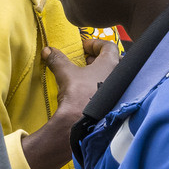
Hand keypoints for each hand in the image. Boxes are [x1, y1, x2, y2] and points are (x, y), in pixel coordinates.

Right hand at [21, 41, 122, 168]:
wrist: (82, 124)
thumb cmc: (79, 95)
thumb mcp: (66, 74)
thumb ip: (58, 60)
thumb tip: (48, 50)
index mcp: (112, 63)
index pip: (108, 45)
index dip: (94, 44)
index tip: (83, 47)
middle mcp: (121, 75)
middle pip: (113, 60)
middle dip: (98, 60)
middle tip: (85, 62)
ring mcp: (121, 90)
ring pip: (113, 76)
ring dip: (101, 74)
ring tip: (86, 77)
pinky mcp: (117, 103)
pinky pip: (112, 90)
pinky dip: (102, 88)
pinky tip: (90, 93)